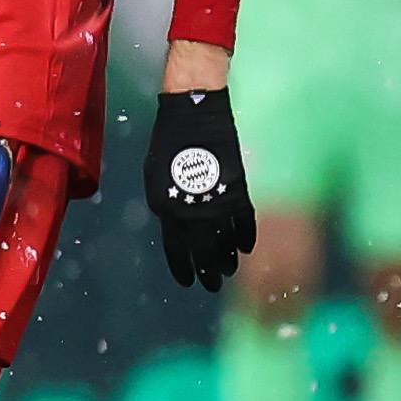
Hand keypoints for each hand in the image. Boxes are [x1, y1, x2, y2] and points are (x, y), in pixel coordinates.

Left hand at [148, 87, 250, 291]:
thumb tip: (173, 224)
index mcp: (167, 205)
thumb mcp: (154, 175)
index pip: (175, 246)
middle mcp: (192, 208)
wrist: (194, 115)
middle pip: (202, 249)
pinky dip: (246, 236)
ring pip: (225, 240)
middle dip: (207, 270)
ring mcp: (218, 199)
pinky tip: (246, 250)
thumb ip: (164, 201)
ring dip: (227, 258)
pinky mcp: (238, 189)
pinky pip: (245, 221)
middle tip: (212, 285)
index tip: (187, 281)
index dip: (181, 266)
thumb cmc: (168, 142)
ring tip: (228, 272)